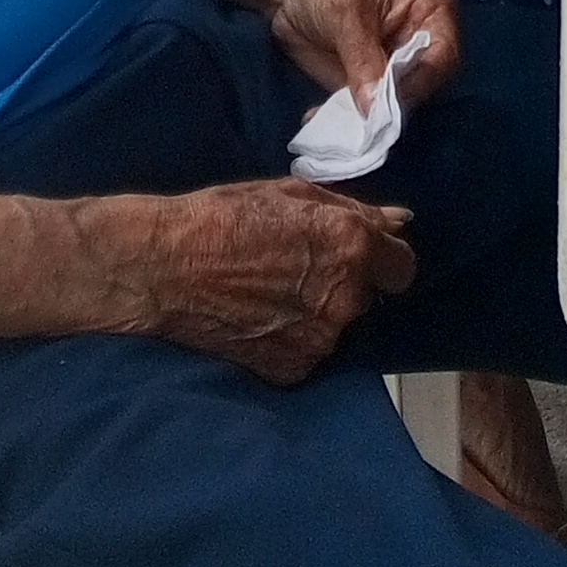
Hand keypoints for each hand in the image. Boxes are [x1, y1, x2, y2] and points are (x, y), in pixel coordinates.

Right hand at [119, 179, 417, 382]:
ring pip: (337, 326)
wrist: (163, 268)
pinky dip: (292, 338)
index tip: (356, 255)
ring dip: (318, 311)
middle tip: (297, 267)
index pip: (403, 268)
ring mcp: (320, 341)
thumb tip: (400, 221)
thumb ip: (354, 210)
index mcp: (351, 247)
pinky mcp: (293, 371)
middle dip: (344, 283)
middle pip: (367, 297)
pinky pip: (308, 351)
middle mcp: (345, 299)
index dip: (382, 259)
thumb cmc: (224, 216)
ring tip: (270, 291)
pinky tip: (258, 318)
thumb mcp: (291, 195)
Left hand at [256, 0, 461, 107]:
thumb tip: (376, 110)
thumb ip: (364, 60)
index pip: (442, 58)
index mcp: (434, 11)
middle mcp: (425, 43)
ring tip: (340, 127)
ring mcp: (400, 68)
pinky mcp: (375, 88)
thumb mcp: (345, 14)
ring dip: (370, 122)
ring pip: (400, 108)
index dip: (417, 83)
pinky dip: (350, 123)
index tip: (386, 104)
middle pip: (426, 88)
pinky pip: (372, 114)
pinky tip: (320, 118)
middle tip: (364, 123)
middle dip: (393, 109)